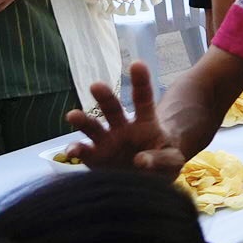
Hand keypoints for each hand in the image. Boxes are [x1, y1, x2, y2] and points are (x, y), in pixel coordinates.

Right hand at [66, 64, 184, 175]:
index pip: (143, 98)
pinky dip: (76, 150)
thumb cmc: (161, 163)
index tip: (137, 64)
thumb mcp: (171, 161)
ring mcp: (107, 141)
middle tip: (96, 86)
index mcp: (145, 122)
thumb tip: (140, 161)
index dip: (141, 81)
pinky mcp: (95, 157)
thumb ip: (161, 160)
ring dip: (82, 120)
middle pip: (112, 108)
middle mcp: (123, 127)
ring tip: (72, 115)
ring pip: (93, 127)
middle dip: (105, 97)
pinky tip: (72, 151)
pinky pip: (84, 152)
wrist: (148, 179)